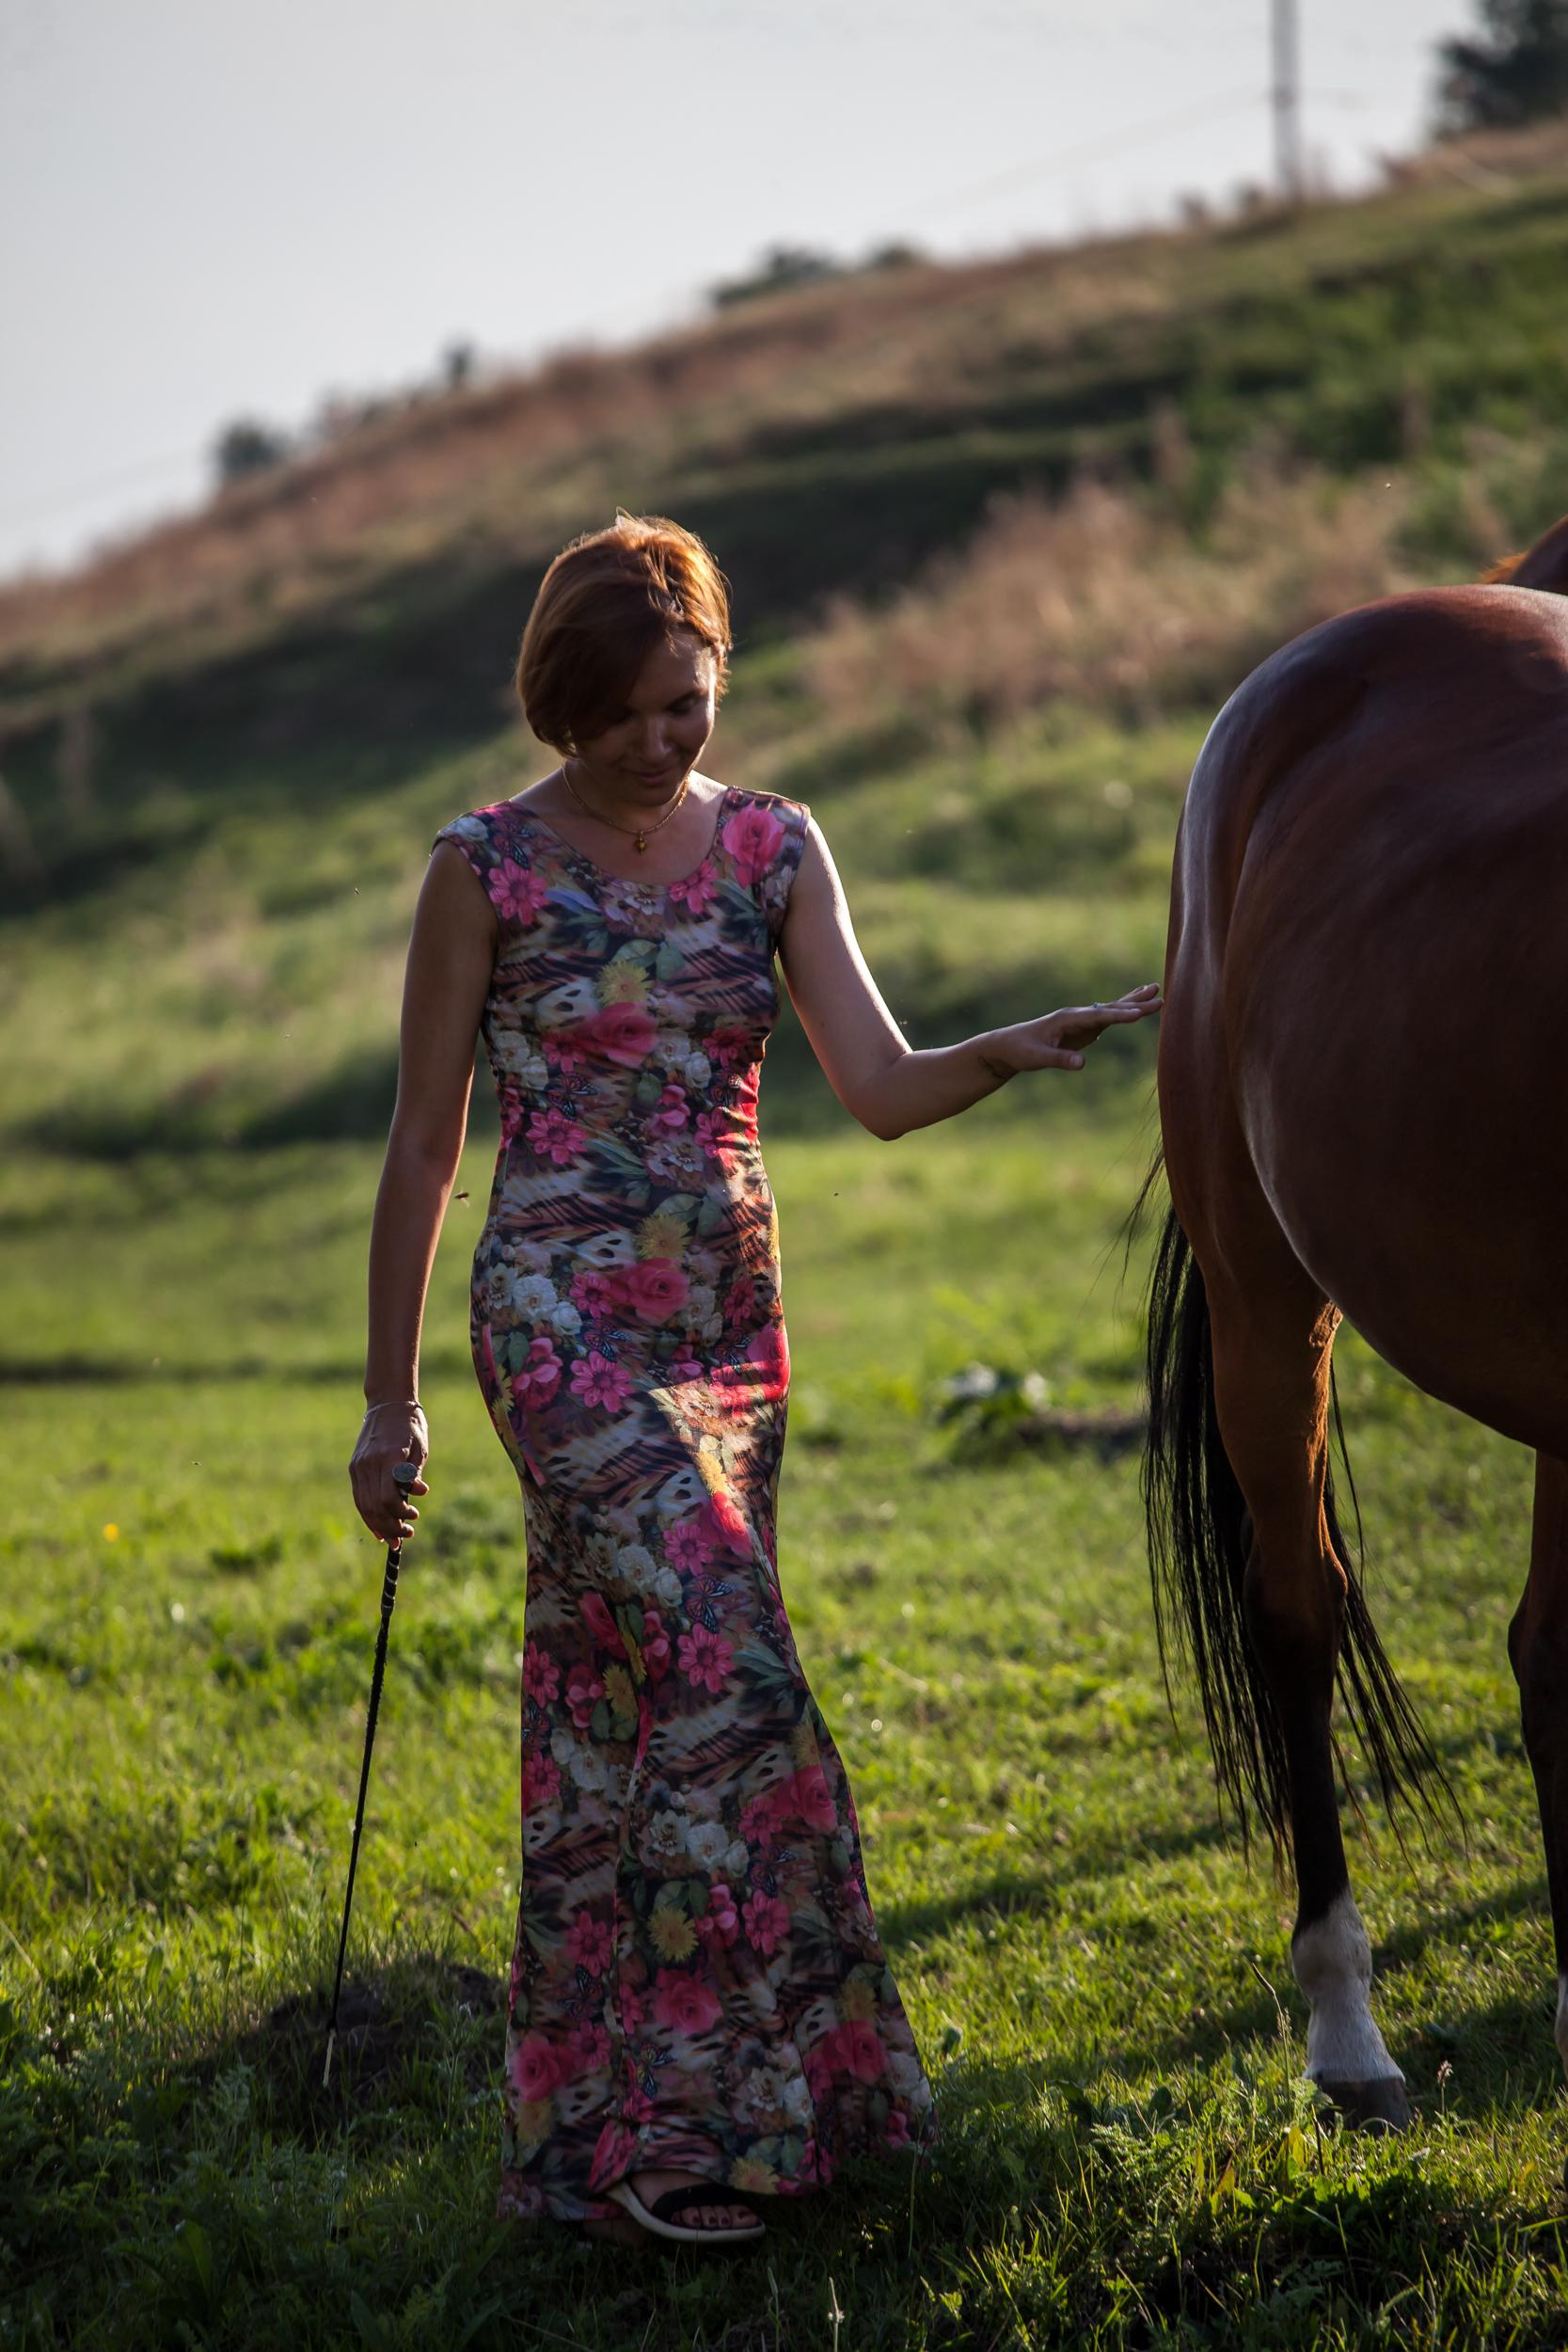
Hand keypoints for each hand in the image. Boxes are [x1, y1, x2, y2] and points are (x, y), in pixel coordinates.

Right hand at [350, 1402, 429, 1546]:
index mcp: (388, 1457)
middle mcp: (369, 1463)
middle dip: (390, 1526)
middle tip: (406, 1537)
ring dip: (379, 1525)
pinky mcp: (354, 1467)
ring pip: (364, 1505)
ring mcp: (358, 1466)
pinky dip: (368, 1514)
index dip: (400, 1515)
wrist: (387, 1404)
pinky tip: (379, 1526)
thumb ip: (415, 1472)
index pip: (388, 1498)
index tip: (413, 1519)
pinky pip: (359, 1497)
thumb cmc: (410, 1426)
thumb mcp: (420, 1447)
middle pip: (374, 1506)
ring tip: (394, 1538)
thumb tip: (419, 1493)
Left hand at [980, 982, 1162, 1077]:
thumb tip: (1082, 1064)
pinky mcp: (1084, 1029)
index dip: (1120, 1015)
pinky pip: (1108, 1018)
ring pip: (1112, 1009)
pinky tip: (1138, 1007)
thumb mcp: (1037, 1058)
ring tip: (1156, 990)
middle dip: (1135, 1003)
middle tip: (1160, 998)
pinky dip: (1125, 1012)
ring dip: (1134, 1001)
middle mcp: (1078, 1015)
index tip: (1140, 1012)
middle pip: (1111, 1008)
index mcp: (1068, 1019)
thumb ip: (1060, 1060)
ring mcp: (1082, 1020)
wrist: (1008, 1046)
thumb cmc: (1021, 1051)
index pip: (1098, 1016)